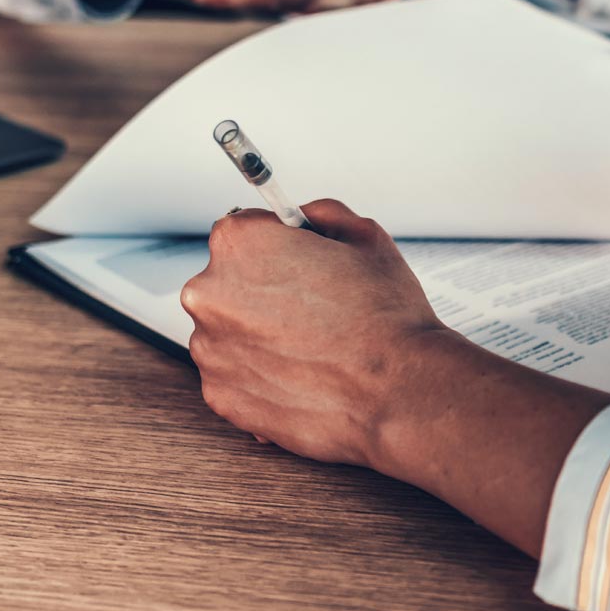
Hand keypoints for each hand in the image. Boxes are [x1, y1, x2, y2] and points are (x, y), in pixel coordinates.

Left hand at [180, 201, 452, 465]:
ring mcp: (209, 349)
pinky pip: (234, 376)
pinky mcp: (219, 395)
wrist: (400, 392)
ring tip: (311, 349)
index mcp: (239, 243)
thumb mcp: (364, 237)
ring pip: (229, 333)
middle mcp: (209, 293)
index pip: (243, 232)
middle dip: (264, 294)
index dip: (277, 248)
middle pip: (229, 283)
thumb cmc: (386, 319)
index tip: (297, 266)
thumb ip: (320, 215)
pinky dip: (260, 376)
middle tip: (312, 312)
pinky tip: (301, 376)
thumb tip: (302, 219)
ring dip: (259, 337)